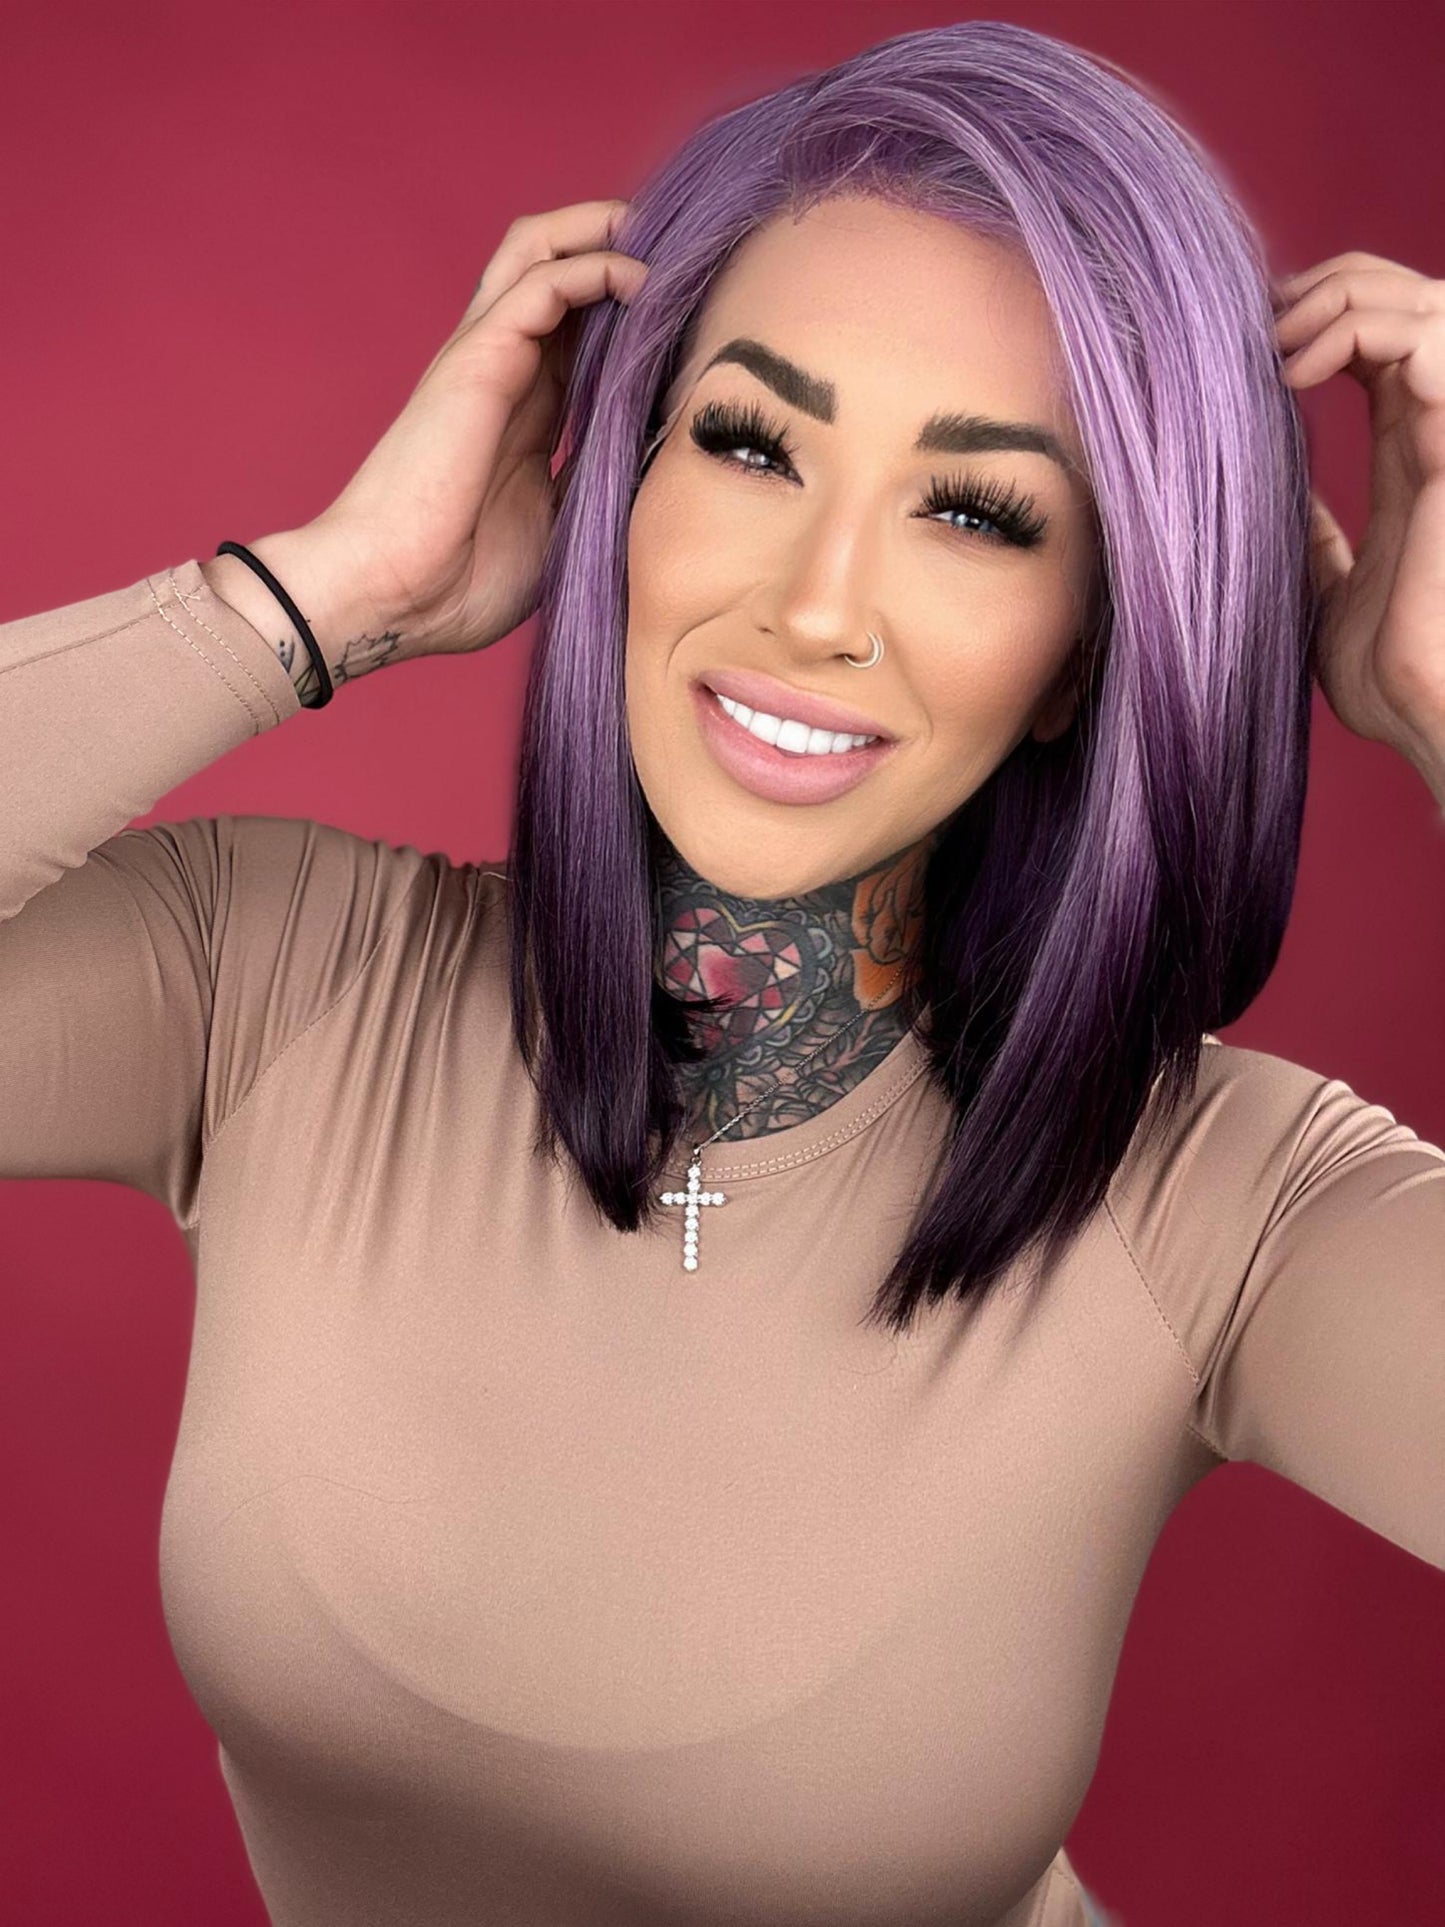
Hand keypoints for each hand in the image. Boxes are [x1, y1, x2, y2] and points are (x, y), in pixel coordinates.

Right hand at [299, 201, 647, 660]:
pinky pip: (542, 283)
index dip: (631, 308)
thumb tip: (660, 465)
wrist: (394, 596)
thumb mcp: (559, 529)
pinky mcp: (478, 358)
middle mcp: (504, 370)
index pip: (580, 328)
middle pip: (554, 266)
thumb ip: (599, 484)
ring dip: (604, 232)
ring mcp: (486, 357)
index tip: (695, 310)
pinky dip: (596, 268)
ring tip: (666, 237)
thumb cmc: (461, 581)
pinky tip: (644, 282)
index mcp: (525, 409)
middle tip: (683, 248)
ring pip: (540, 251)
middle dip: (614, 242)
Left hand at [1272, 252, 1444, 789]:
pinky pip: (1429, 340)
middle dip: (1330, 286)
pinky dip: (1357, 330)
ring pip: (1426, 300)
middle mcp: (1439, 432)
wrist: (1430, 716)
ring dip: (1340, 298)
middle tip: (1257, 325)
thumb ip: (1311, 537)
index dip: (1319, 316)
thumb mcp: (1327, 593)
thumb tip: (1272, 504)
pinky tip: (1296, 373)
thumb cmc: (1394, 678)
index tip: (1245, 341)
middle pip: (1408, 298)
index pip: (1380, 342)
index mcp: (1410, 456)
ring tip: (1274, 344)